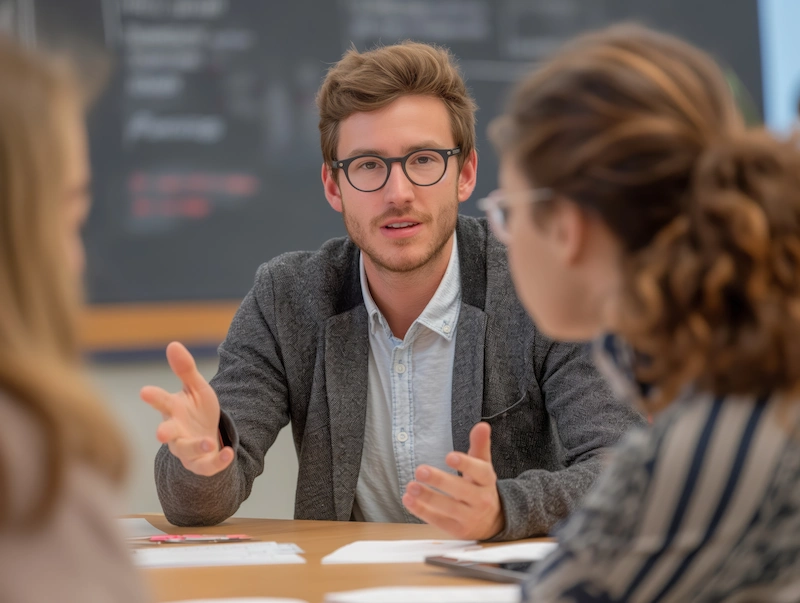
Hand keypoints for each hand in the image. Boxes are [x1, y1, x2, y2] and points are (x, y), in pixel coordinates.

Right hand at [140, 341, 233, 475]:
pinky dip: (218, 461)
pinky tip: (229, 453)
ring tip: (208, 442)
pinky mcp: (200, 463)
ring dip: (195, 447)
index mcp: (172, 410)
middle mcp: (175, 431)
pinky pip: (207, 466)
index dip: (153, 397)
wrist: (209, 436)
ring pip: (186, 451)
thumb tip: (173, 344)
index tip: (144, 391)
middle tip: (160, 433)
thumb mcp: (196, 388)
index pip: (161, 402)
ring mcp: (186, 449)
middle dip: (164, 432)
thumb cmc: (197, 410)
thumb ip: (185, 369)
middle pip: (167, 433)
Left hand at [402, 422, 503, 539]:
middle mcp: (481, 500)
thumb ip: (480, 446)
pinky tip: (409, 500)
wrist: (493, 522)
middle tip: (420, 470)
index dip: (465, 464)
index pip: (480, 472)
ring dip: (428, 497)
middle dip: (440, 480)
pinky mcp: (458, 530)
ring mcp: (470, 517)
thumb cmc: (481, 488)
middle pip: (461, 490)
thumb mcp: (483, 467)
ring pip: (449, 508)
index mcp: (487, 481)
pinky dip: (422, 511)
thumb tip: (482, 425)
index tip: (449, 457)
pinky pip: (439, 521)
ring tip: (411, 486)